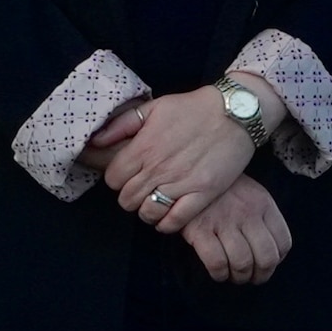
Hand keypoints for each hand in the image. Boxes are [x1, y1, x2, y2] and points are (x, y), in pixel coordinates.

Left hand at [99, 85, 263, 227]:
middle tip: (141, 190)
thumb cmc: (193, 108)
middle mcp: (159, 168)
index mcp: (144, 146)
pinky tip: (168, 215)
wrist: (236, 112)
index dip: (117, 179)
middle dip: (129, 197)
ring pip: (148, 212)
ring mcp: (181, 183)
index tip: (128, 176)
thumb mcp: (154, 106)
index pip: (113, 179)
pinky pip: (175, 221)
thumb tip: (96, 141)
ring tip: (153, 203)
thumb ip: (122, 124)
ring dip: (147, 211)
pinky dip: (166, 223)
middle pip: (127, 199)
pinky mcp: (203, 193)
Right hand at [175, 172, 291, 284]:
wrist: (189, 174)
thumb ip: (264, 217)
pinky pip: (217, 263)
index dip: (277, 261)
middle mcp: (247, 214)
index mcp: (263, 204)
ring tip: (234, 276)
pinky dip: (220, 274)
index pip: (283, 242)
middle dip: (261, 275)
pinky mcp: (200, 231)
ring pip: (242, 263)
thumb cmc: (223, 189)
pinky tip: (218, 273)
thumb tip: (273, 252)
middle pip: (266, 258)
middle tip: (252, 278)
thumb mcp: (251, 193)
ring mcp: (223, 222)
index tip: (267, 265)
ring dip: (240, 277)